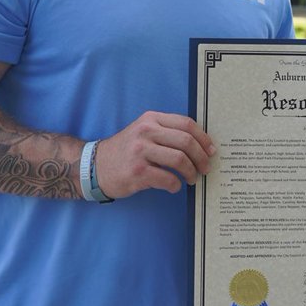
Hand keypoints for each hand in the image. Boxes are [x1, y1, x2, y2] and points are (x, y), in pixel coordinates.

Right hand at [94, 111, 215, 196]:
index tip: (211, 151)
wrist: (94, 166)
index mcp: (151, 119)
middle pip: (186, 141)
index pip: (186, 124)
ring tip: (192, 179)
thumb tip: (201, 145)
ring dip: (191, 172)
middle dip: (201, 157)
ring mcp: (140, 151)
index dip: (204, 138)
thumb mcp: (144, 132)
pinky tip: (174, 187)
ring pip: (180, 160)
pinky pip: (167, 179)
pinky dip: (175, 185)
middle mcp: (146, 131)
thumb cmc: (126, 151)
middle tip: (205, 168)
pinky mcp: (137, 172)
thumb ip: (167, 132)